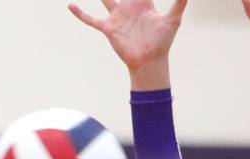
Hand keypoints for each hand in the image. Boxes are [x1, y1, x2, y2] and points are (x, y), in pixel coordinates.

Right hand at [69, 0, 187, 89]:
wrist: (149, 61)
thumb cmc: (162, 42)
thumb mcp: (173, 19)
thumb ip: (180, 2)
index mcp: (144, 2)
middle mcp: (128, 7)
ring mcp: (117, 17)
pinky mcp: (108, 28)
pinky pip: (91, 20)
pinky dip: (80, 13)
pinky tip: (70, 5)